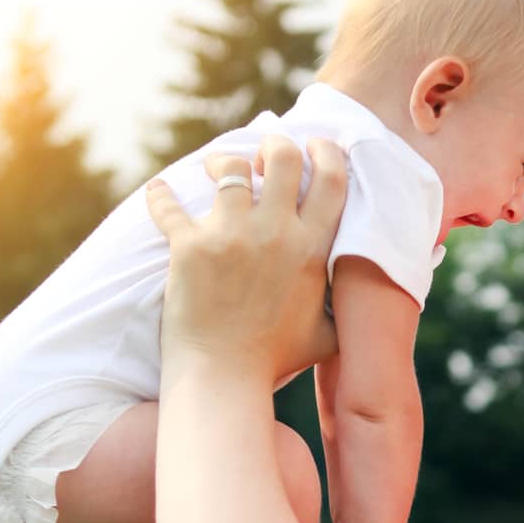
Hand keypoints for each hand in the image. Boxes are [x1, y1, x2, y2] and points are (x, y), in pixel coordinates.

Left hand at [146, 135, 345, 382]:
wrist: (225, 377)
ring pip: (228, 167)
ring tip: (215, 171)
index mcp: (311, 249)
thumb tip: (365, 293)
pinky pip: (167, 205)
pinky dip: (159, 195)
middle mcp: (274, 233)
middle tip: (264, 157)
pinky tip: (158, 191)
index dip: (326, 152)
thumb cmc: (277, 359)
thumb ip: (344, 304)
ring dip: (221, 163)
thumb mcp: (328, 333)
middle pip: (282, 156)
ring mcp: (230, 235)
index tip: (316, 146)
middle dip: (275, 145)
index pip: (331, 179)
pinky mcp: (189, 245)